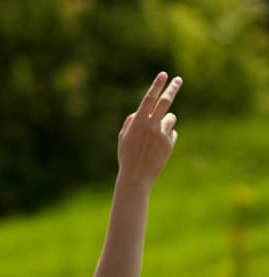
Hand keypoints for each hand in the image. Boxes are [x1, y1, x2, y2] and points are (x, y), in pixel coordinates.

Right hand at [117, 72, 181, 187]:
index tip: (164, 74)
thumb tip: (141, 111)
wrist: (136, 177)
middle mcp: (151, 125)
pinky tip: (157, 149)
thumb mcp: (123, 138)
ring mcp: (162, 133)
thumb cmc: (126, 156)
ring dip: (165, 122)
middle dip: (172, 88)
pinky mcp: (169, 143)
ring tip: (155, 137)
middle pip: (166, 101)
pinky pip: (171, 133)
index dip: (156, 85)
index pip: (149, 99)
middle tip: (178, 79)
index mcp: (138, 122)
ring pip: (170, 118)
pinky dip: (166, 137)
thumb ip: (131, 122)